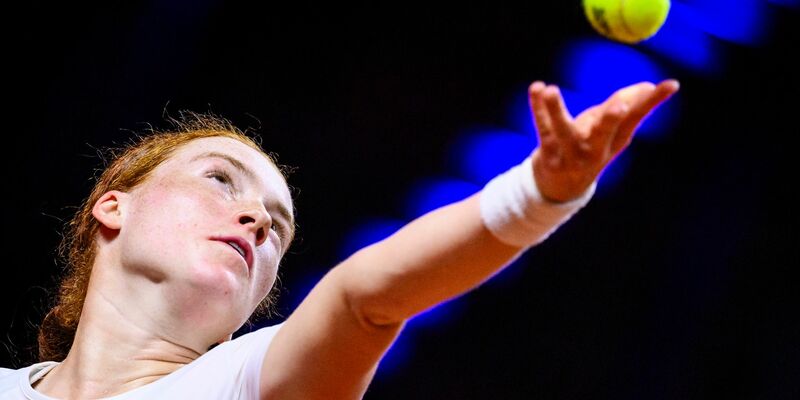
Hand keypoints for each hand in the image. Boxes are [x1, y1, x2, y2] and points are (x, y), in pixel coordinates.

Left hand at [528, 79, 679, 201]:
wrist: (561, 188)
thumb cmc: (591, 147)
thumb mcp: (611, 132)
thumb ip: (626, 107)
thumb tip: (647, 86)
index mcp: (616, 140)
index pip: (636, 117)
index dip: (652, 101)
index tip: (671, 84)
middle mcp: (595, 149)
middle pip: (603, 133)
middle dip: (611, 120)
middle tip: (619, 106)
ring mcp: (569, 153)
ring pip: (562, 130)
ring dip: (556, 110)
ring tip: (551, 90)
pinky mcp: (547, 152)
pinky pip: (541, 127)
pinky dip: (537, 107)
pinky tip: (536, 87)